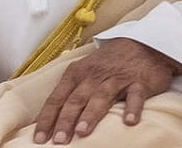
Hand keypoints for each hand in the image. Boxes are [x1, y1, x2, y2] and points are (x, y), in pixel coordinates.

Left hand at [31, 39, 179, 143]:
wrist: (143, 44)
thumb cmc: (110, 63)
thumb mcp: (86, 72)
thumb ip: (72, 92)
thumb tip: (54, 118)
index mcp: (76, 74)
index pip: (56, 98)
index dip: (47, 118)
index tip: (38, 138)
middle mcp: (93, 76)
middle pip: (75, 100)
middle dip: (64, 121)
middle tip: (58, 140)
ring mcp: (116, 79)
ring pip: (100, 98)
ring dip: (90, 115)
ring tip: (82, 132)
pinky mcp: (139, 82)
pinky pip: (135, 96)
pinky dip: (132, 109)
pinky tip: (129, 122)